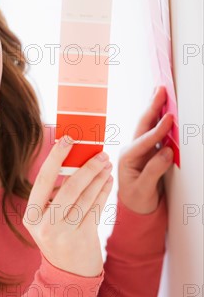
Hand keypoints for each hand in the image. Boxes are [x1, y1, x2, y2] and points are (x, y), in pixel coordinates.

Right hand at [23, 137, 113, 276]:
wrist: (68, 276)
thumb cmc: (58, 239)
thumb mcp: (48, 219)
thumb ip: (55, 194)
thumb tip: (74, 160)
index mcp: (31, 216)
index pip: (43, 180)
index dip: (56, 157)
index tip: (68, 139)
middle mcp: (45, 225)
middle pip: (69, 188)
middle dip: (87, 167)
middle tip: (100, 153)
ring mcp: (64, 233)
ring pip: (86, 197)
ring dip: (99, 177)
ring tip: (106, 164)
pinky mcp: (83, 238)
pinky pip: (96, 208)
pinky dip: (103, 192)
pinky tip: (108, 181)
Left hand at [117, 85, 173, 213]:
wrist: (135, 207)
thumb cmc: (137, 200)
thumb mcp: (144, 190)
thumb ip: (153, 172)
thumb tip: (167, 152)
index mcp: (127, 158)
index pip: (144, 142)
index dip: (158, 130)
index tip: (169, 118)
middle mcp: (132, 150)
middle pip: (143, 125)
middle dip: (152, 106)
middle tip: (161, 89)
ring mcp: (140, 148)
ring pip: (149, 124)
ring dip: (156, 107)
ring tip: (162, 91)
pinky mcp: (149, 150)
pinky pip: (156, 131)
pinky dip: (161, 118)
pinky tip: (167, 108)